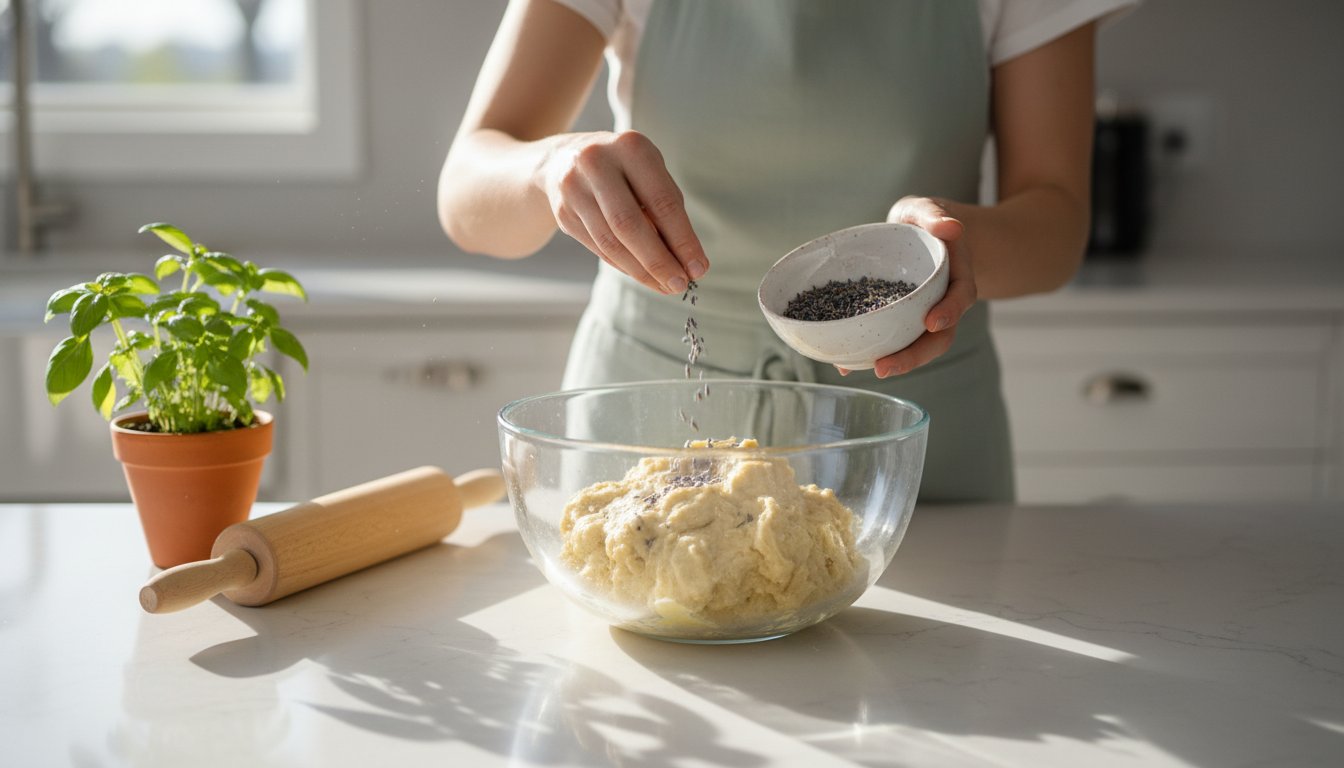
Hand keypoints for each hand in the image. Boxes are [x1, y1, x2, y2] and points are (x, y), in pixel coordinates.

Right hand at [540, 130, 708, 293]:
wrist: (565, 158)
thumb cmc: (625, 169)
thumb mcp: (650, 173)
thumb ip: (667, 210)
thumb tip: (687, 261)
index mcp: (630, 147)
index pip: (662, 203)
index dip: (682, 240)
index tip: (699, 268)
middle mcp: (596, 163)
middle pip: (630, 225)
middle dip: (659, 261)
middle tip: (680, 285)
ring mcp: (574, 188)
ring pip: (611, 242)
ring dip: (641, 270)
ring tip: (665, 285)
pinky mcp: (563, 212)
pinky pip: (598, 248)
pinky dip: (624, 265)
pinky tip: (642, 275)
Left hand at [839, 196, 977, 377]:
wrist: (921, 235)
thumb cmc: (925, 221)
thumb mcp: (928, 210)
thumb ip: (935, 215)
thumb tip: (950, 227)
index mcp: (957, 278)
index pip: (959, 298)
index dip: (949, 312)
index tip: (931, 322)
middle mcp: (943, 303)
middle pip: (938, 337)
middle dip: (914, 356)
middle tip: (884, 367)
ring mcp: (923, 316)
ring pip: (917, 345)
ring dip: (895, 362)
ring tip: (866, 370)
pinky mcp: (902, 321)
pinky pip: (893, 340)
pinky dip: (871, 353)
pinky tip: (846, 364)